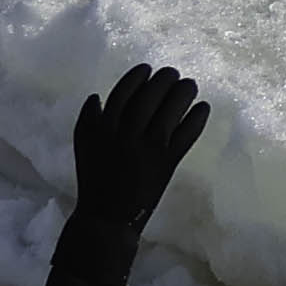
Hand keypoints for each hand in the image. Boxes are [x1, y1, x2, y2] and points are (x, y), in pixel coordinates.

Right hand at [72, 66, 211, 219]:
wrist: (107, 216)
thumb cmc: (94, 178)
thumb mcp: (82, 145)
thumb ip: (88, 119)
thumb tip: (99, 96)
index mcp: (102, 128)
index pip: (123, 93)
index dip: (137, 77)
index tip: (148, 68)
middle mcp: (125, 134)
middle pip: (148, 98)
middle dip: (163, 81)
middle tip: (173, 73)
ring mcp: (148, 148)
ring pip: (168, 112)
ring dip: (182, 94)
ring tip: (190, 85)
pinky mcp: (166, 162)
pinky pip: (185, 135)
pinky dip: (196, 119)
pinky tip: (203, 107)